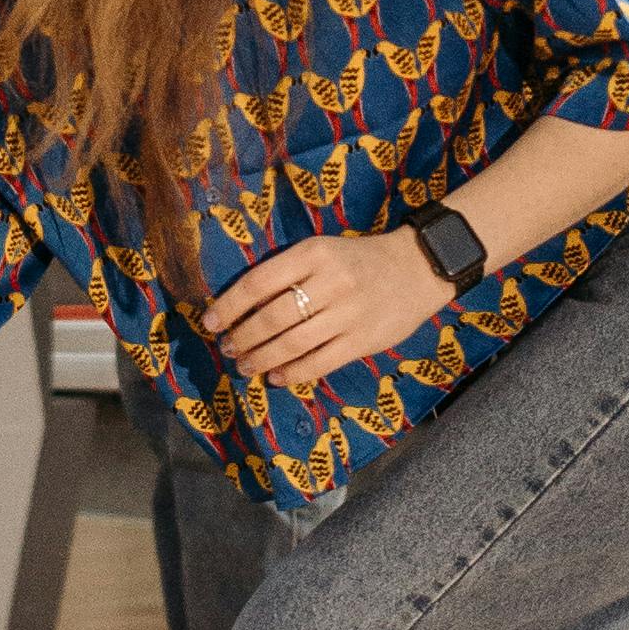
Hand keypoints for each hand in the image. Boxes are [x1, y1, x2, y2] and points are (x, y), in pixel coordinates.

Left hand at [203, 229, 451, 391]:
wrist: (418, 267)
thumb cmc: (360, 261)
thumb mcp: (323, 252)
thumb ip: (288, 273)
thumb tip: (243, 307)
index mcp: (313, 253)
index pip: (257, 283)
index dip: (229, 306)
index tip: (210, 323)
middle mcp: (330, 282)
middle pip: (271, 318)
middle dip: (242, 338)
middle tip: (228, 348)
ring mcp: (348, 313)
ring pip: (292, 344)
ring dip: (262, 359)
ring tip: (245, 366)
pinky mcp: (363, 340)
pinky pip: (319, 363)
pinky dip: (293, 374)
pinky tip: (277, 378)